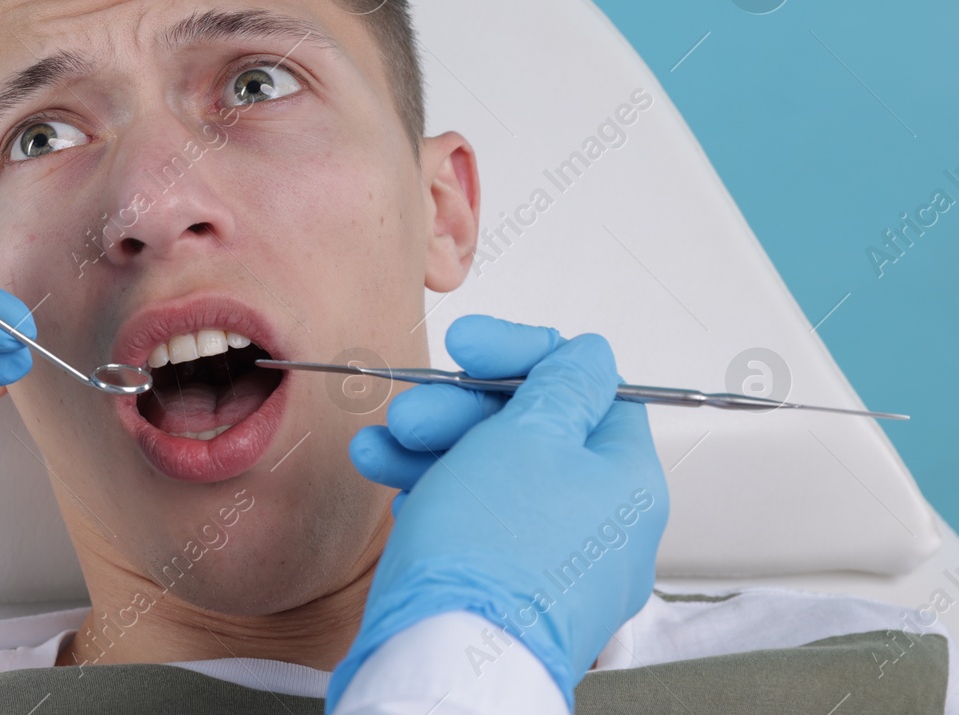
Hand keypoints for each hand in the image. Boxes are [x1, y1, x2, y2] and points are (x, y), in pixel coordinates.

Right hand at [333, 315, 668, 707]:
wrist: (447, 660)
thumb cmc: (493, 555)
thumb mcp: (527, 436)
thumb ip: (560, 385)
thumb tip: (588, 357)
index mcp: (628, 482)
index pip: (588, 390)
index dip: (522, 356)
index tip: (469, 347)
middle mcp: (602, 526)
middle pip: (532, 432)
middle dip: (461, 410)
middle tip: (414, 412)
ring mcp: (555, 563)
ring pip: (493, 476)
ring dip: (431, 447)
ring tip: (379, 447)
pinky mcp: (507, 590)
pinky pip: (475, 522)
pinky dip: (432, 493)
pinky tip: (391, 482)